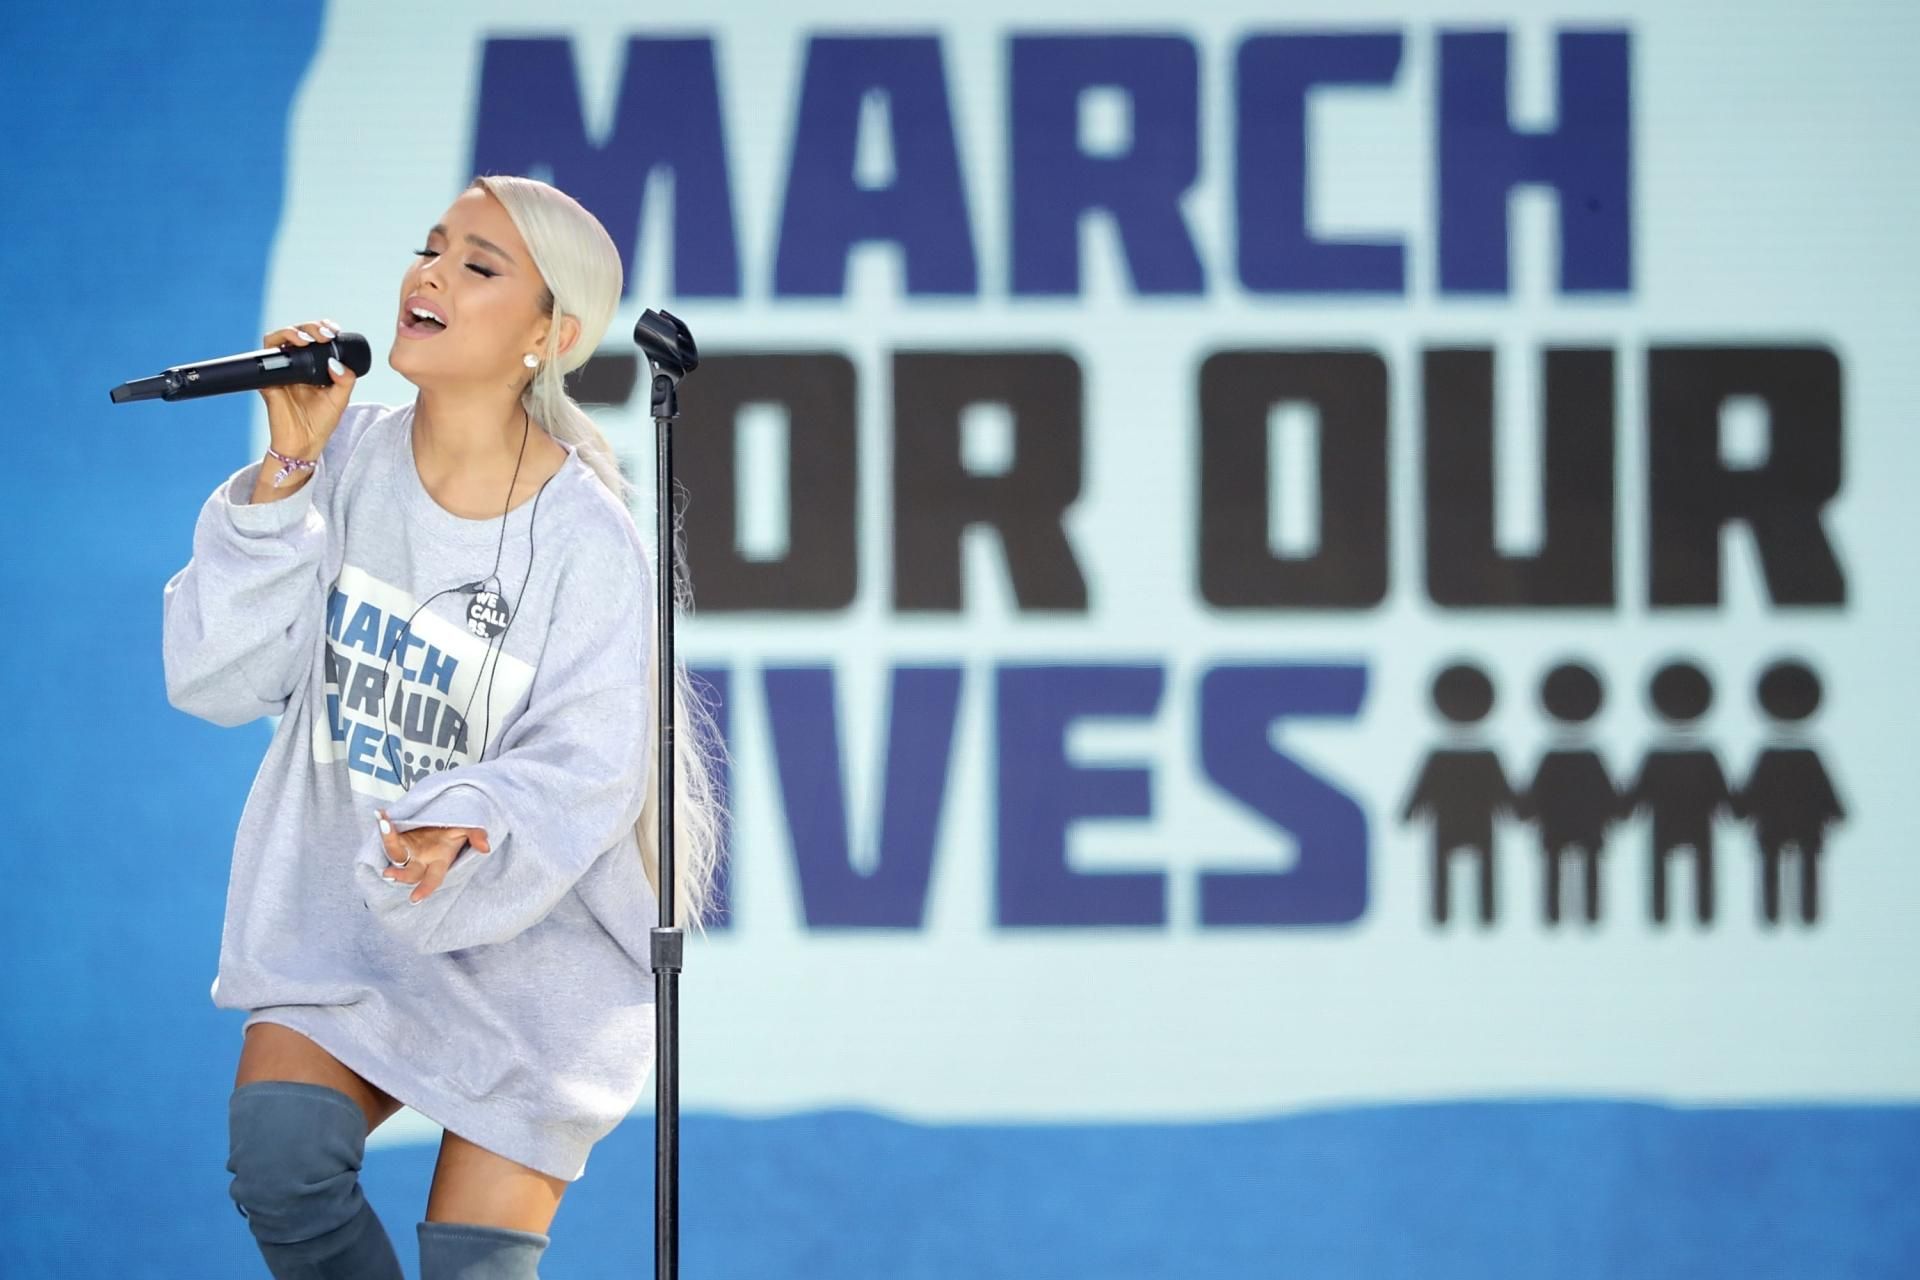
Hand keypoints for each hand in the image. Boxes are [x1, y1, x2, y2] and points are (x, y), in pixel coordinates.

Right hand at [259, 318, 356, 459]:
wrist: (303, 444)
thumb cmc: (320, 423)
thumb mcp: (340, 399)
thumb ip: (345, 380)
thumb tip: (337, 362)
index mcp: (312, 367)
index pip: (313, 338)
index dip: (322, 328)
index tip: (334, 330)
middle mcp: (294, 365)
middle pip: (297, 332)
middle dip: (311, 326)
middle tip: (325, 334)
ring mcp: (280, 371)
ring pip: (279, 338)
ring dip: (294, 331)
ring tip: (309, 338)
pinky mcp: (268, 380)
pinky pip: (266, 356)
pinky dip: (279, 345)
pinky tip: (295, 347)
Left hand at [376, 807, 490, 903]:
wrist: (442, 813)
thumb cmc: (456, 826)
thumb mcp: (468, 827)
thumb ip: (477, 835)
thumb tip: (485, 848)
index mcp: (439, 861)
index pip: (433, 879)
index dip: (425, 889)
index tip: (414, 899)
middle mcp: (421, 860)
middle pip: (409, 873)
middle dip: (399, 875)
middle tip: (388, 873)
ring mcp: (408, 849)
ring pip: (395, 853)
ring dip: (387, 841)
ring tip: (384, 824)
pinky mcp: (397, 837)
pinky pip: (388, 834)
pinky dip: (384, 824)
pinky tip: (381, 813)